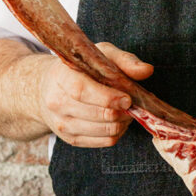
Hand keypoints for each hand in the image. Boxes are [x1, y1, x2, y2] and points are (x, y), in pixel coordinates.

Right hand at [36, 42, 152, 147]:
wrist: (48, 87)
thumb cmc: (81, 67)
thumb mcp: (100, 54)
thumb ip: (125, 60)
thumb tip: (147, 70)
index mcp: (62, 77)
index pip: (82, 91)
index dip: (108, 98)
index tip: (127, 99)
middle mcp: (57, 102)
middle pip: (98, 115)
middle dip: (122, 111)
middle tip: (131, 103)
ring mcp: (62, 124)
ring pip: (104, 131)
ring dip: (122, 122)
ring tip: (125, 110)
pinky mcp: (71, 139)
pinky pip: (104, 142)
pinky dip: (117, 132)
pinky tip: (117, 120)